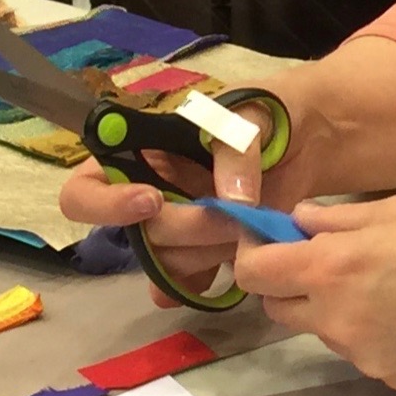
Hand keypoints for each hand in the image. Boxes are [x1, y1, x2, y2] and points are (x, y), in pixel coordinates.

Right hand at [57, 89, 316, 307]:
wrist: (310, 135)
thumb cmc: (265, 111)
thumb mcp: (248, 114)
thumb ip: (235, 150)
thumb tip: (231, 201)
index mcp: (140, 152)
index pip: (85, 190)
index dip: (107, 204)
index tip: (151, 201)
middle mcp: (149, 193)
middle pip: (140, 234)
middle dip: (185, 228)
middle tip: (232, 216)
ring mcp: (179, 225)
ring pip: (166, 260)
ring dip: (205, 252)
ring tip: (246, 228)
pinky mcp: (206, 250)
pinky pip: (186, 282)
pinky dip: (202, 284)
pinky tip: (223, 275)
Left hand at [227, 188, 395, 389]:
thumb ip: (339, 219)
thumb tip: (298, 223)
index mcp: (336, 269)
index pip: (255, 274)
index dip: (255, 253)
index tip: (273, 241)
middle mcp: (342, 322)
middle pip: (282, 309)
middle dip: (295, 284)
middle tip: (337, 257)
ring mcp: (370, 358)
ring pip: (328, 331)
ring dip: (340, 308)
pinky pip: (368, 352)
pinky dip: (378, 332)